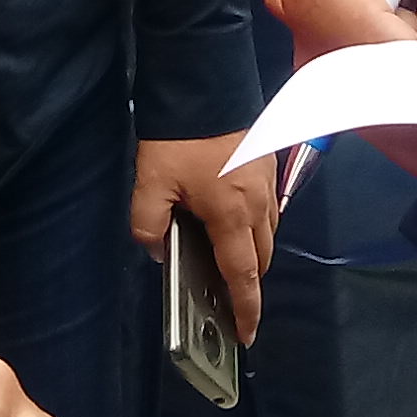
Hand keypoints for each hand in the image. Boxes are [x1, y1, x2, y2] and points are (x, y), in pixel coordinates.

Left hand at [130, 132, 276, 341]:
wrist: (206, 82)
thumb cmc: (180, 136)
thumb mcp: (150, 185)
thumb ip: (148, 225)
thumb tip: (157, 248)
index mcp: (232, 216)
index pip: (243, 276)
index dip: (245, 309)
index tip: (247, 333)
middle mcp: (258, 204)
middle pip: (261, 259)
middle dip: (248, 283)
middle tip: (229, 298)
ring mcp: (267, 182)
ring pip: (268, 233)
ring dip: (253, 253)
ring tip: (228, 260)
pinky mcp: (267, 163)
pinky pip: (268, 209)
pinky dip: (256, 225)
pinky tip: (234, 219)